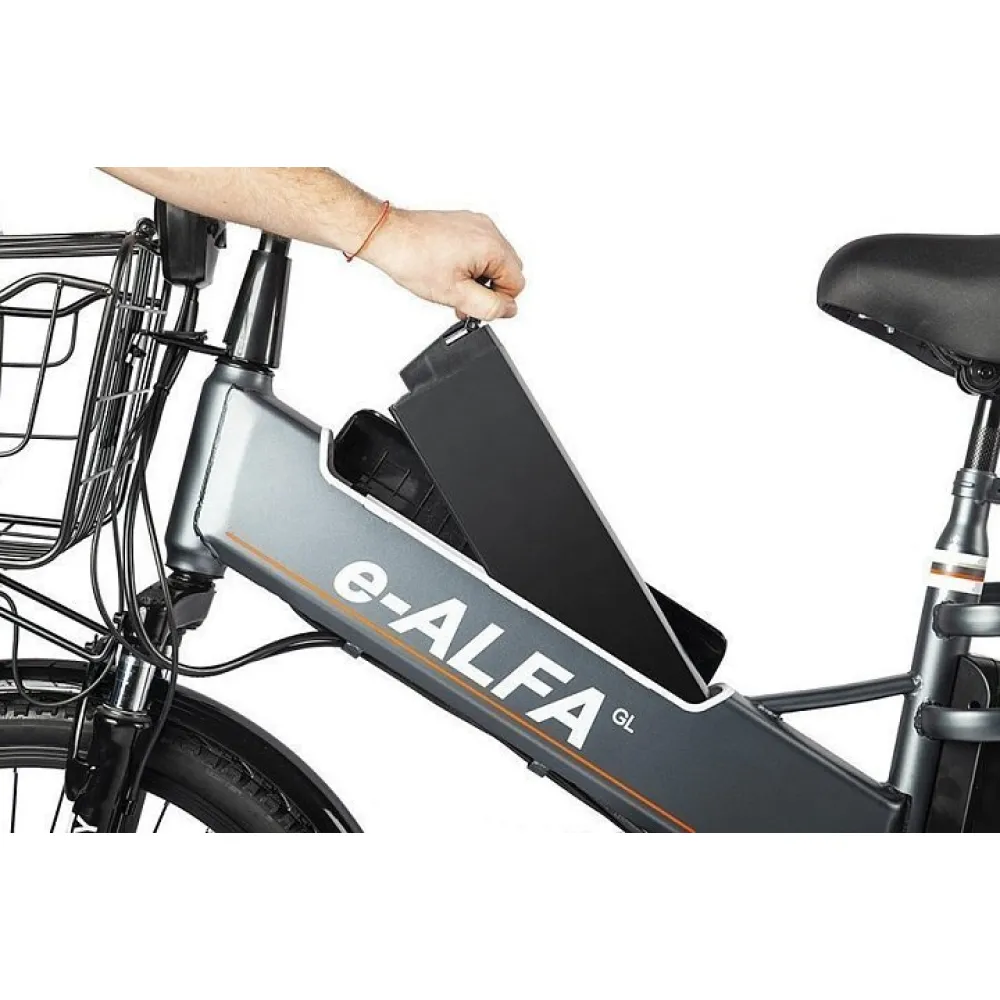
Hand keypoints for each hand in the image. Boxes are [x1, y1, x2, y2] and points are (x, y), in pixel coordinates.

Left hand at [362, 207, 524, 320]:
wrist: (388, 236)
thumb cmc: (414, 258)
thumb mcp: (456, 295)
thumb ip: (489, 307)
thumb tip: (508, 309)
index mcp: (492, 246)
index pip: (516, 284)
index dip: (497, 302)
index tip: (475, 306)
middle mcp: (488, 230)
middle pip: (508, 271)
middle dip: (489, 289)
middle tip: (463, 298)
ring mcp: (476, 223)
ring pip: (493, 260)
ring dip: (478, 277)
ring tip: (453, 284)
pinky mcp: (463, 223)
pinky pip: (479, 248)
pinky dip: (469, 263)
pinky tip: (448, 270)